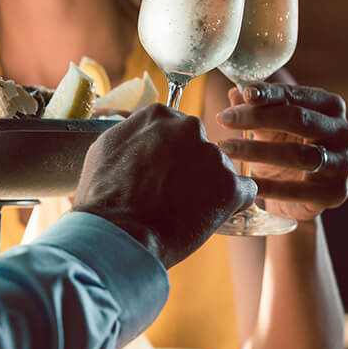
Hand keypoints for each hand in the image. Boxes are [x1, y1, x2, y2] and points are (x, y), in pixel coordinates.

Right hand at [72, 103, 255, 268]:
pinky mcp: (230, 185)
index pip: (175, 129)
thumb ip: (130, 134)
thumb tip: (139, 135)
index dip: (168, 154)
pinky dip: (230, 204)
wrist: (118, 233)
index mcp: (158, 115)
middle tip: (170, 194)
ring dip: (207, 188)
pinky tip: (207, 217)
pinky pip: (243, 192)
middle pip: (198, 147)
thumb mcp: (104, 149)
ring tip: (181, 212)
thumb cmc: (104, 197)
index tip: (159, 172)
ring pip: (219, 170)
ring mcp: (212, 155)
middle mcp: (188, 127)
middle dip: (190, 168)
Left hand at [217, 82, 347, 219]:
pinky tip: (244, 182)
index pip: (297, 95)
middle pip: (300, 119)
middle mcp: (342, 132)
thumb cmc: (280, 149)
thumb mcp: (266, 127)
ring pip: (299, 154)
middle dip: (258, 117)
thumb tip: (235, 94)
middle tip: (223, 120)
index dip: (269, 93)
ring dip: (257, 150)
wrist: (294, 196)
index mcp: (329, 107)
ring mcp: (342, 163)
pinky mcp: (334, 192)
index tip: (244, 94)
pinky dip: (267, 186)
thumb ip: (253, 109)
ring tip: (226, 148)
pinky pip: (297, 189)